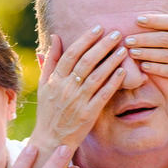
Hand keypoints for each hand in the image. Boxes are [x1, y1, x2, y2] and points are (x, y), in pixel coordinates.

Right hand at [32, 26, 126, 151]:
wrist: (51, 139)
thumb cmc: (48, 110)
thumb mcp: (44, 84)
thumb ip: (51, 60)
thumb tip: (56, 36)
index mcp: (55, 80)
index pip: (71, 54)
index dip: (86, 39)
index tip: (98, 28)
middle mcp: (66, 88)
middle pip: (86, 62)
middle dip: (102, 45)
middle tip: (116, 33)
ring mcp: (78, 102)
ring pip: (96, 76)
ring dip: (111, 61)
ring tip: (123, 49)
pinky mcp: (88, 114)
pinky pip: (103, 95)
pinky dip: (113, 82)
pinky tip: (123, 71)